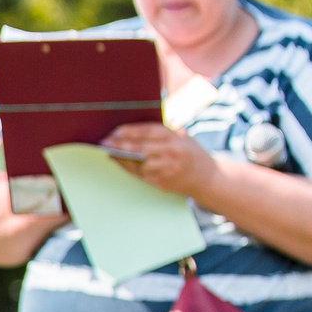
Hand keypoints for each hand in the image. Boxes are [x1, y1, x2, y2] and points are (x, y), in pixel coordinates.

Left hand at [101, 122, 222, 202]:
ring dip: (121, 158)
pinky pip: (140, 175)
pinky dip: (128, 168)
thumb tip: (132, 129)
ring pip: (138, 163)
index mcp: (175, 138)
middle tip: (104, 142)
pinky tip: (119, 162)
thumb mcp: (181, 137)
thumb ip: (161, 132)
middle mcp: (172, 153)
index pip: (149, 132)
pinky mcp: (162, 182)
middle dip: (120, 145)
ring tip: (109, 152)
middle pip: (140, 148)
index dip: (130, 131)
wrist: (207, 177)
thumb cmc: (189, 152)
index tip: (115, 131)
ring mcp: (167, 169)